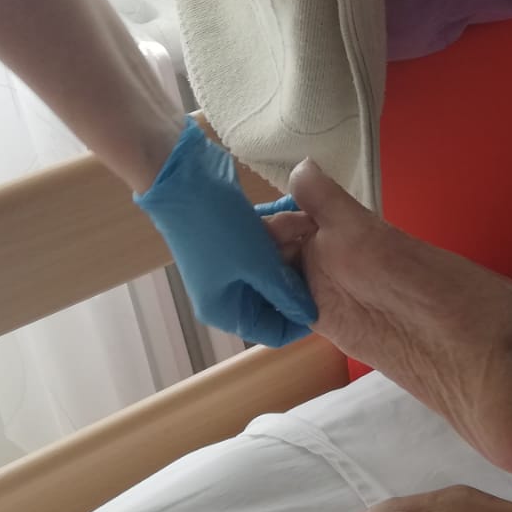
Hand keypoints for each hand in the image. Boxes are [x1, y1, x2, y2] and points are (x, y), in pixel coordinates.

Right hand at [132, 120, 317, 346]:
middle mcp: (227, 295)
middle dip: (298, 272)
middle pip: (277, 299)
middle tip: (312, 243)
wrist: (183, 180)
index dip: (302, 318)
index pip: (274, 332)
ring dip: (290, 246)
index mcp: (227, 311)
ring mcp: (229, 269)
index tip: (328, 293)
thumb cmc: (219, 228)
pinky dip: (280, 234)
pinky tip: (289, 211)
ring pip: (275, 269)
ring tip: (301, 220)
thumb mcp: (258, 263)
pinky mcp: (234, 244)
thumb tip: (309, 316)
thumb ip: (285, 291)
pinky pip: (267, 248)